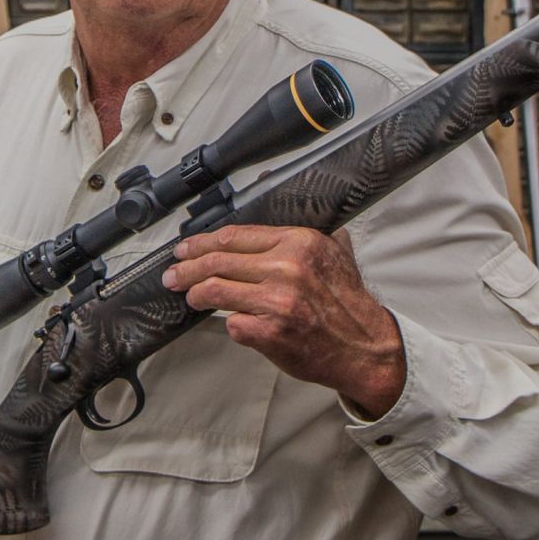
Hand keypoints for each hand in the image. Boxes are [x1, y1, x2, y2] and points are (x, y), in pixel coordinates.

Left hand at [163, 224, 405, 417]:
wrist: (364, 347)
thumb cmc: (347, 302)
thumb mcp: (335, 251)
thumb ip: (305, 227)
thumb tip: (270, 193)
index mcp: (299, 242)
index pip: (233, 236)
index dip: (201, 242)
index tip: (187, 248)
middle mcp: (287, 268)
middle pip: (217, 261)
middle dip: (186, 268)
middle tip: (174, 273)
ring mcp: (277, 301)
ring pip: (215, 290)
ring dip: (195, 293)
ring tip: (188, 295)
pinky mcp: (270, 333)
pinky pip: (231, 324)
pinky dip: (227, 324)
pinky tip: (226, 322)